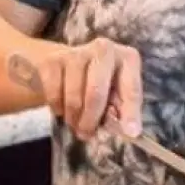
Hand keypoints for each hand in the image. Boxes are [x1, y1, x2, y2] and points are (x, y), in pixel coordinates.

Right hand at [9, 37, 143, 140]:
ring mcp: (77, 52)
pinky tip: (63, 108)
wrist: (66, 65)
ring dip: (73, 118)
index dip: (131, 113)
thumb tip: (127, 132)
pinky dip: (57, 108)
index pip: (131, 88)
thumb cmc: (100, 83)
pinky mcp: (53, 60)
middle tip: (87, 135)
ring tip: (75, 123)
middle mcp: (104, 49)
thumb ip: (121, 111)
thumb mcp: (116, 94)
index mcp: (128, 58)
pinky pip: (54, 95)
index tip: (131, 133)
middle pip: (96, 93)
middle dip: (91, 119)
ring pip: (73, 97)